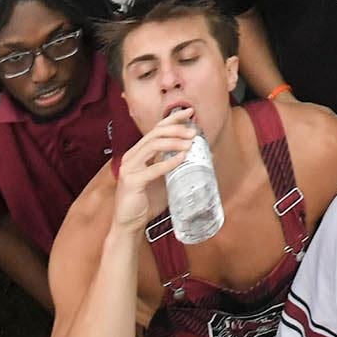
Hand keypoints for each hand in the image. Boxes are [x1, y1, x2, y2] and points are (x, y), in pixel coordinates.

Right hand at [110, 111, 199, 230]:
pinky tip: (182, 158)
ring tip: (190, 143)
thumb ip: (180, 166)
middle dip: (176, 129)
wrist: (130, 224)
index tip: (190, 112)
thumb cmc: (148, 201)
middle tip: (194, 132)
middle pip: (155, 133)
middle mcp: (132, 156)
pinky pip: (152, 169)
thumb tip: (208, 155)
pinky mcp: (131, 182)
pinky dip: (169, 162)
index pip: (156, 129)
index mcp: (139, 153)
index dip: (173, 118)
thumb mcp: (167, 179)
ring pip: (152, 145)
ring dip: (173, 142)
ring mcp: (129, 168)